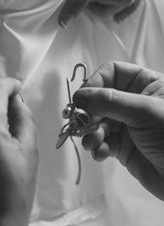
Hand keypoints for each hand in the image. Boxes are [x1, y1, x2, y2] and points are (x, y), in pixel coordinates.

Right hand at [73, 61, 163, 199]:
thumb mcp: (144, 111)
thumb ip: (108, 101)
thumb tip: (78, 96)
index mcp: (147, 85)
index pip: (112, 72)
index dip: (95, 83)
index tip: (83, 99)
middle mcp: (135, 103)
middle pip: (98, 99)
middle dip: (88, 113)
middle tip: (80, 124)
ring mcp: (128, 125)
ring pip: (96, 122)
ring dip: (90, 133)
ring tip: (92, 143)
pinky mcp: (123, 147)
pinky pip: (100, 142)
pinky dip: (97, 148)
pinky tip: (101, 153)